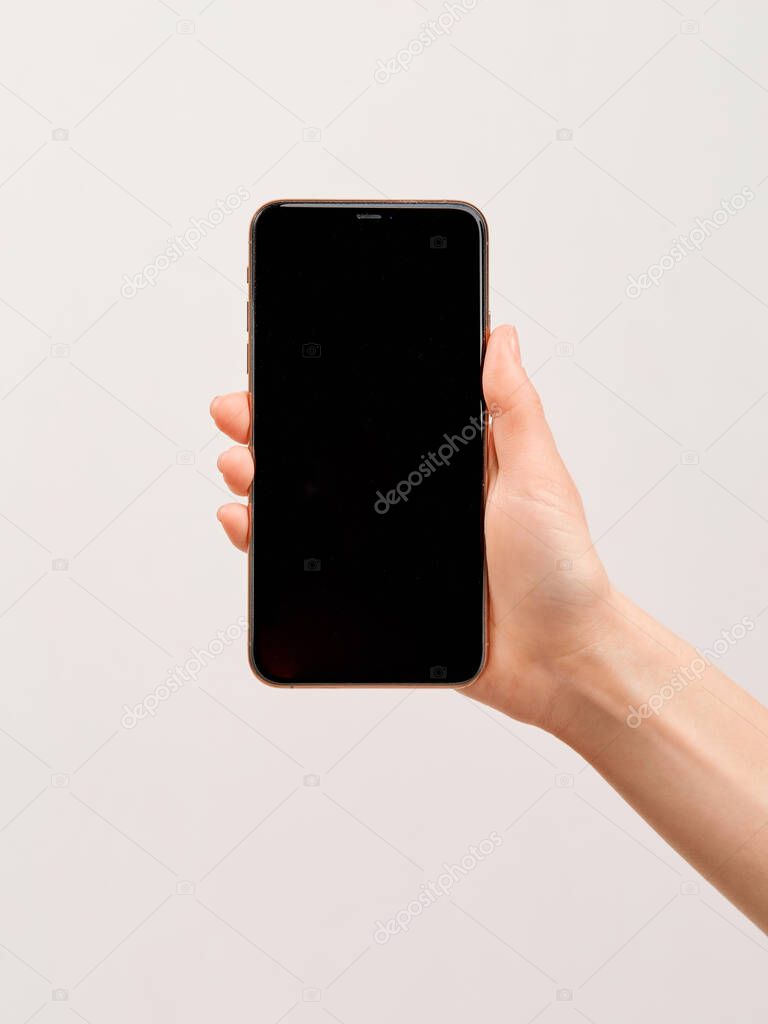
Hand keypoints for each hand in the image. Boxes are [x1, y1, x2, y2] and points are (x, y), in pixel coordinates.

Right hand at [211, 325, 618, 729]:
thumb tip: (500, 337)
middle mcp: (411, 502)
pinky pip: (311, 565)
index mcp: (447, 466)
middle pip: (329, 460)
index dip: (328, 397)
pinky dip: (269, 543)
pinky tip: (247, 522)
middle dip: (276, 431)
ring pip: (310, 508)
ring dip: (263, 481)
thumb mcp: (538, 474)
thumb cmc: (560, 569)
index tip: (286, 373)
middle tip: (240, 413)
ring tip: (240, 464)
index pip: (374, 419)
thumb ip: (512, 409)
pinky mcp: (375, 592)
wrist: (558, 658)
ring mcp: (388, 548)